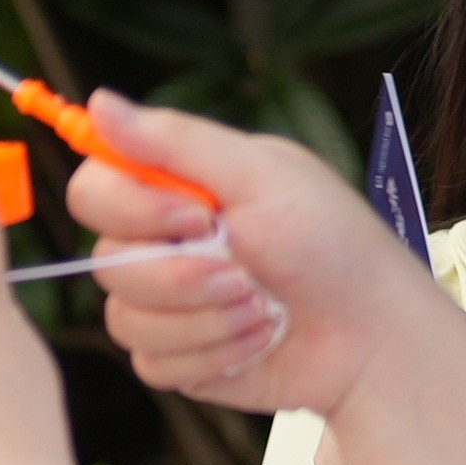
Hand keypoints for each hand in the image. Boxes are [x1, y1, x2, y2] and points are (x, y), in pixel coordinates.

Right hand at [67, 97, 427, 427]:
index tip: (197, 216)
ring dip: (206, 319)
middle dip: (182, 275)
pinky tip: (256, 341)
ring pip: (125, 319)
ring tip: (263, 309)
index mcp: (177, 190)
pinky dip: (212, 355)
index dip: (131, 208)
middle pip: (105, 261)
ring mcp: (166, 306)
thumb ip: (175, 140)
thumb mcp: (262, 176)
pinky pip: (152, 364)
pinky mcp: (177, 359)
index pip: (93, 189)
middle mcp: (162, 244)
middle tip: (247, 272)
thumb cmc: (333, 246)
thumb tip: (98, 100)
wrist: (371, 337)